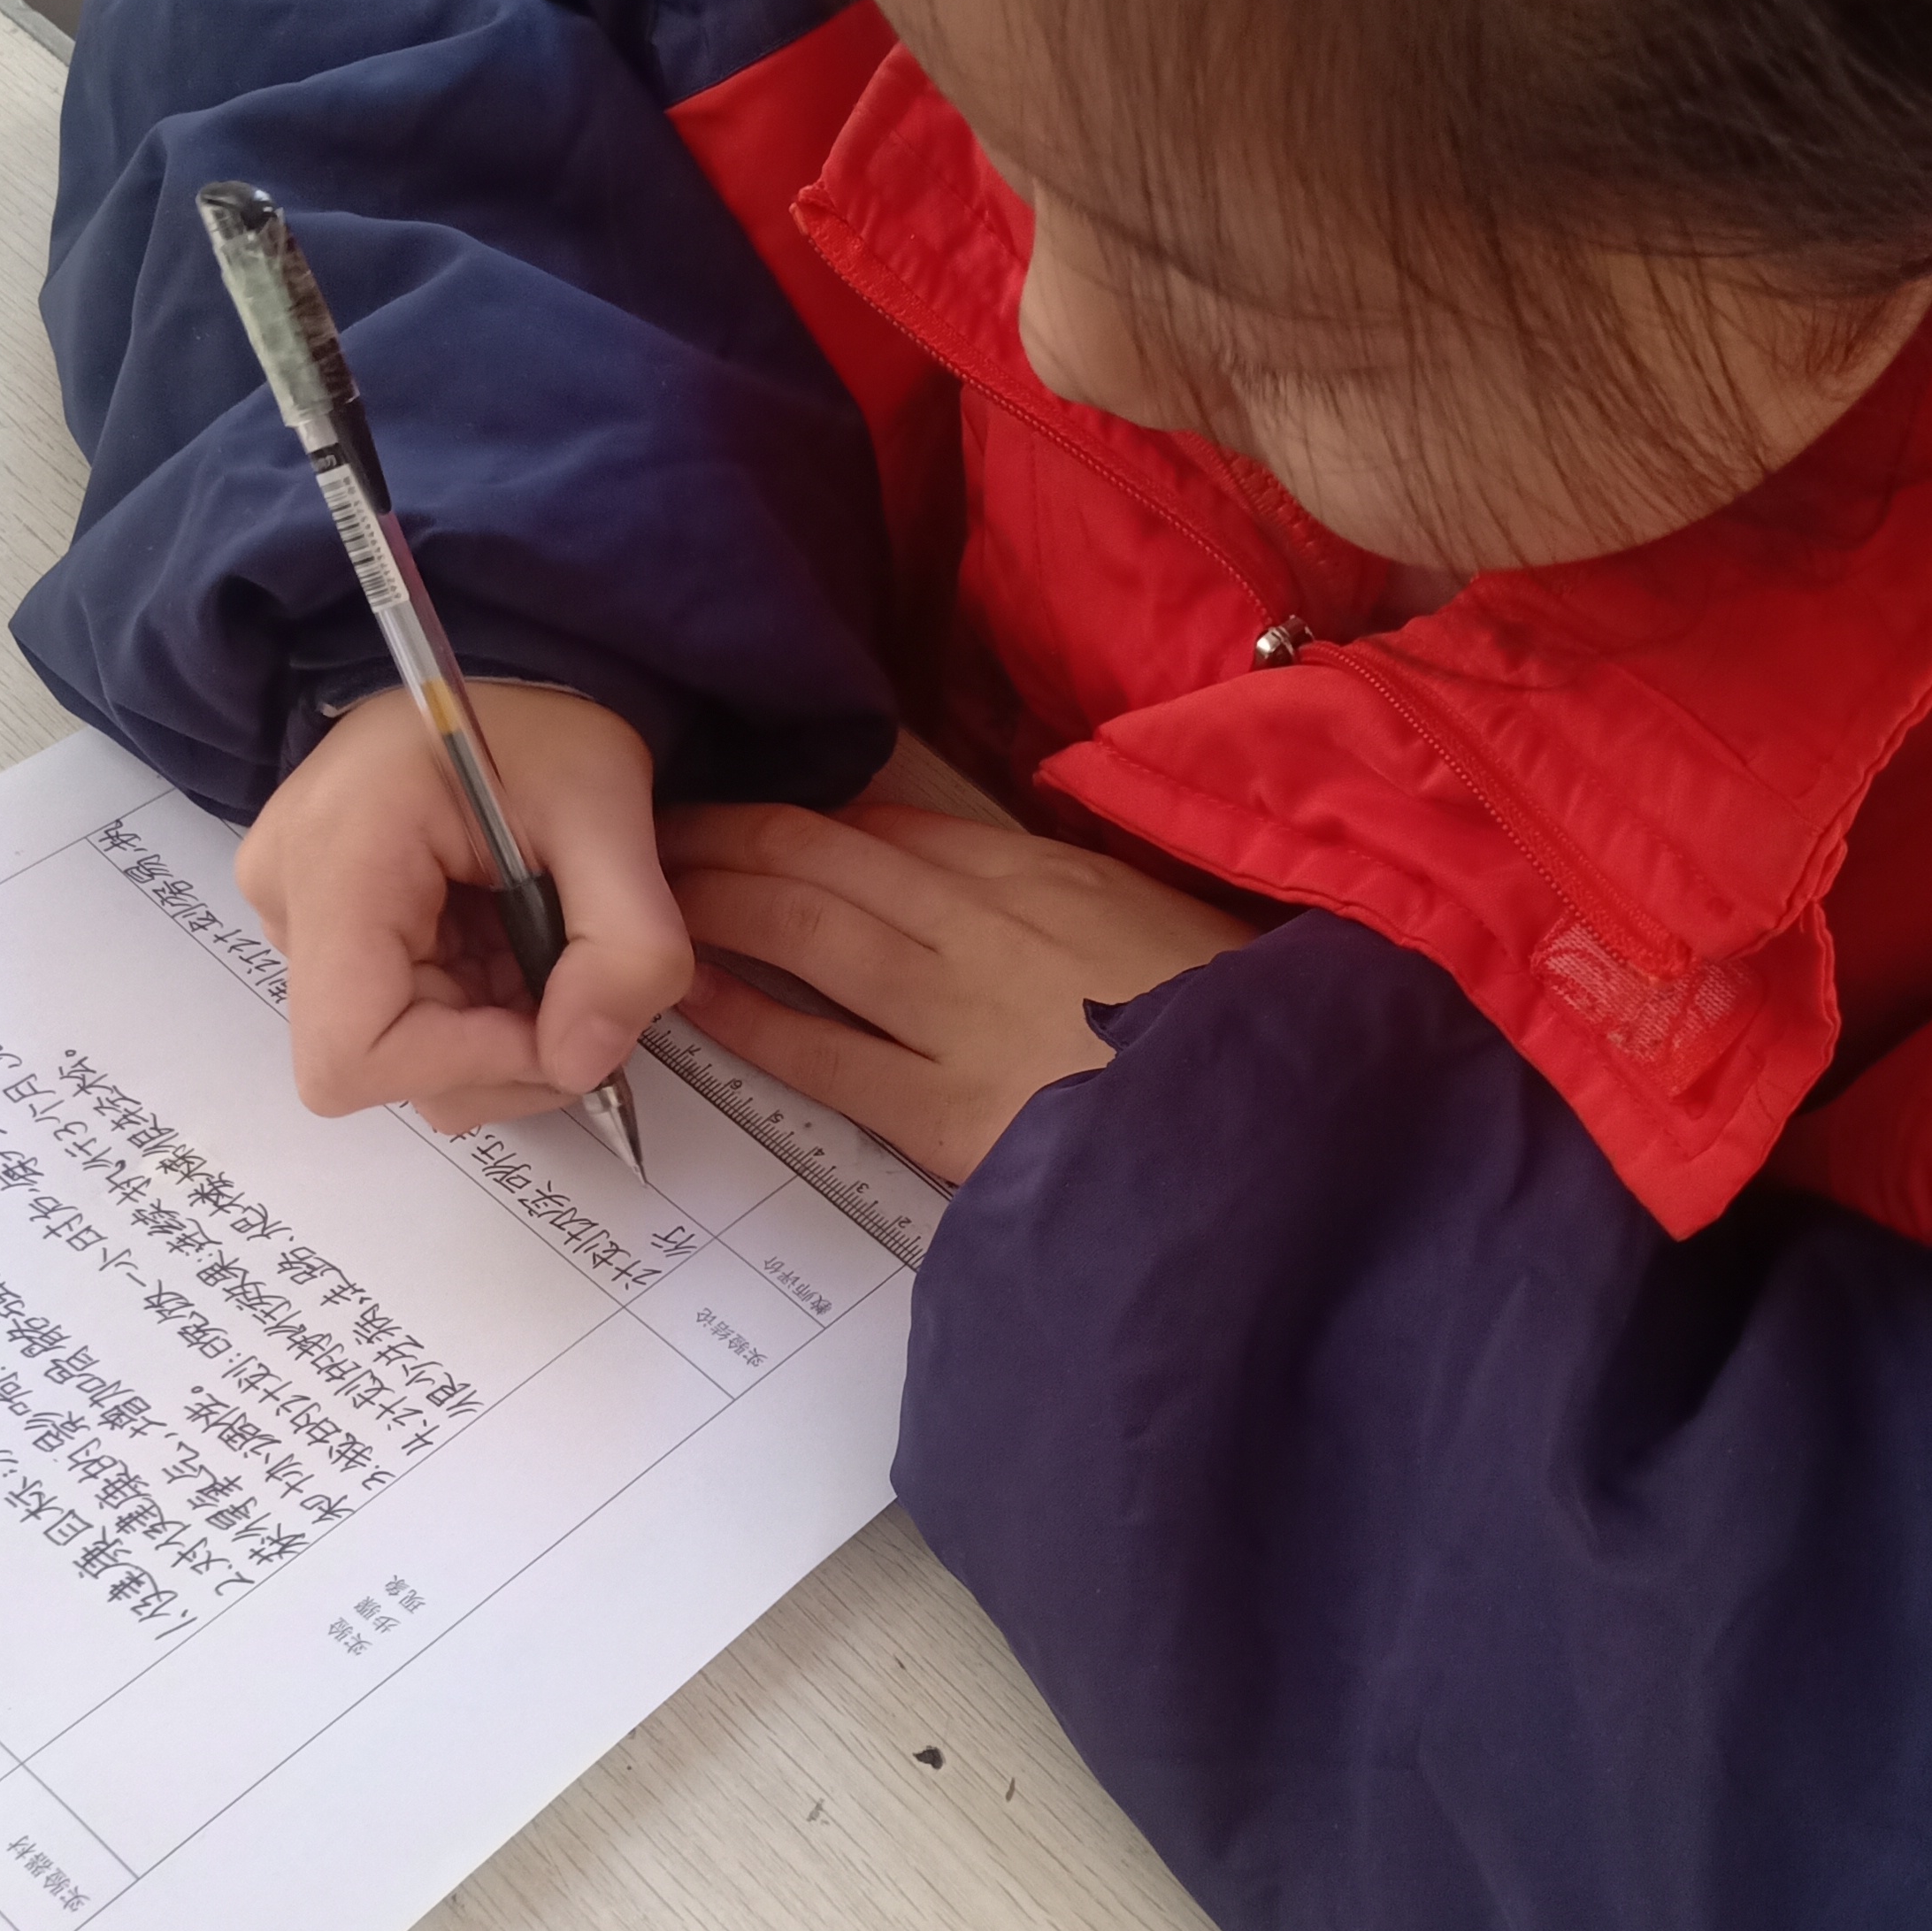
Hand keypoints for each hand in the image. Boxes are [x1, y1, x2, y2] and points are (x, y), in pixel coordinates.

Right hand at [237, 685, 690, 1130]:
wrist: (497, 662)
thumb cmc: (541, 718)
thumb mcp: (611, 810)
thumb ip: (623, 944)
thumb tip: (584, 1063)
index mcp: (337, 861)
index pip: (353, 1053)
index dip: (466, 1067)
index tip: (558, 1027)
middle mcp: (288, 898)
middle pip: (382, 1065)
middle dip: (501, 1053)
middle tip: (577, 983)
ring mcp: (296, 916)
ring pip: (399, 1055)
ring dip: (495, 1035)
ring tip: (542, 948)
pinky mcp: (323, 927)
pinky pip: (402, 1018)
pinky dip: (477, 1011)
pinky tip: (510, 943)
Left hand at [656, 798, 1256, 1181]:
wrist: (1284, 1124)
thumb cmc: (1242, 1035)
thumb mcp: (1170, 928)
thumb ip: (1083, 901)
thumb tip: (1019, 887)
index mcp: (1050, 877)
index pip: (901, 828)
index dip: (813, 814)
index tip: (749, 806)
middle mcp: (993, 925)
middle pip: (830, 858)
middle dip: (733, 835)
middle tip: (655, 820)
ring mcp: (964, 1014)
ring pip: (809, 931)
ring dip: (718, 901)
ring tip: (647, 885)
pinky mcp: (950, 1113)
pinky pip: (824, 1052)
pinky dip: (749, 1015)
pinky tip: (689, 993)